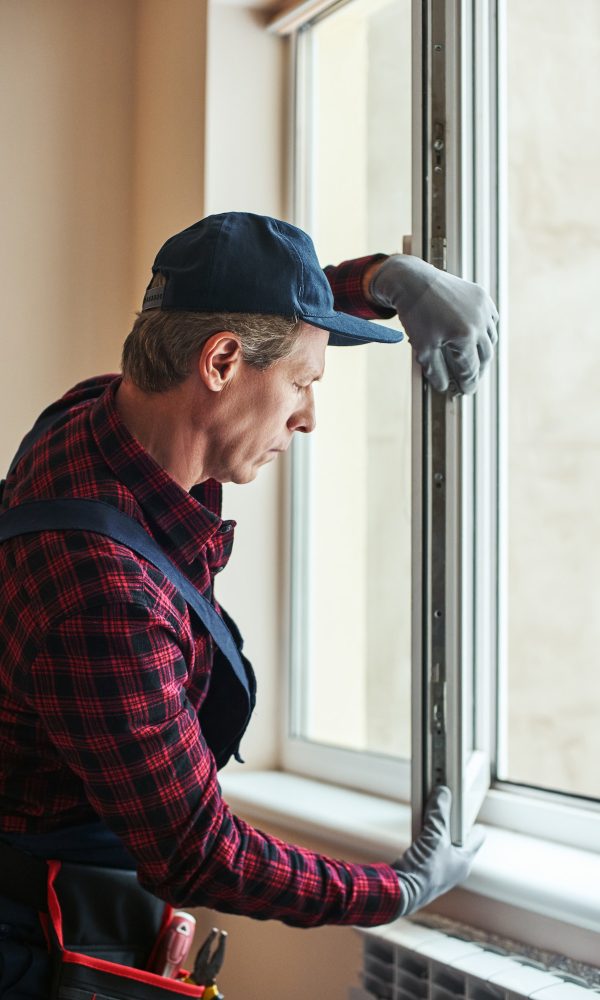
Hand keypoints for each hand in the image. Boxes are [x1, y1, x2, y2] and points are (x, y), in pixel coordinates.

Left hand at [370, 255, 497, 394]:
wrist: (413, 281)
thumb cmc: (415, 314)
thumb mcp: (422, 348)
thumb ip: (436, 371)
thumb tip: (444, 388)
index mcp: (465, 336)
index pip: (471, 368)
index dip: (468, 384)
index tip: (465, 392)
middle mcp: (479, 321)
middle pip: (485, 355)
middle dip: (478, 371)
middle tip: (470, 380)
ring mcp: (483, 307)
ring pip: (491, 338)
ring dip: (484, 352)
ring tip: (475, 362)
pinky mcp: (482, 296)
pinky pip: (491, 320)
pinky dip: (486, 332)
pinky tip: (478, 339)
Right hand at [393, 786, 483, 915]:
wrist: (402, 892)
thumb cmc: (426, 869)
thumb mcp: (435, 836)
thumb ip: (439, 814)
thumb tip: (443, 793)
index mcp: (464, 861)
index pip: (476, 839)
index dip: (474, 825)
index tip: (473, 815)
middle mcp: (453, 868)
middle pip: (456, 839)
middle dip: (450, 824)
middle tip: (445, 808)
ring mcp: (438, 872)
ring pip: (440, 845)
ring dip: (435, 831)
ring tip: (428, 816)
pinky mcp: (422, 872)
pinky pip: (427, 850)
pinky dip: (424, 839)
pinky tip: (416, 832)